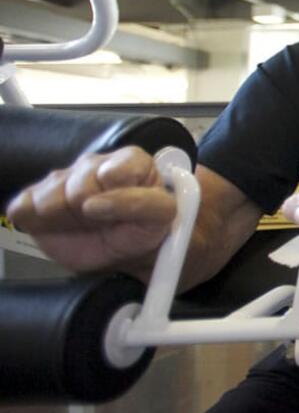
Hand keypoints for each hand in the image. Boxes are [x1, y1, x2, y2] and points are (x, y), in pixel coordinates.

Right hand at [5, 146, 176, 271]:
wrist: (124, 252)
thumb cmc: (143, 229)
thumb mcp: (159, 216)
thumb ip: (141, 204)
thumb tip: (93, 204)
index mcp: (130, 161)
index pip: (113, 171)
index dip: (116, 196)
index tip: (122, 211)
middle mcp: (93, 165)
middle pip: (79, 185)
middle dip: (91, 210)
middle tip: (103, 221)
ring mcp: (63, 179)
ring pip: (50, 196)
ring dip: (66, 218)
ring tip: (84, 223)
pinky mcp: (36, 199)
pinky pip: (24, 207)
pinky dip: (38, 222)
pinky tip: (59, 225)